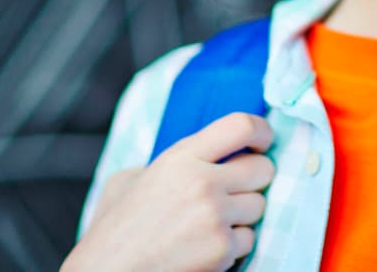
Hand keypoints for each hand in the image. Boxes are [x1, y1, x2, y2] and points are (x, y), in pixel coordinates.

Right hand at [62, 113, 275, 271]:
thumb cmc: (114, 230)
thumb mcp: (132, 178)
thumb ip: (173, 161)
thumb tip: (209, 154)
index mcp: (180, 157)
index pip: (241, 125)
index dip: (262, 131)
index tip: (263, 141)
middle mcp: (202, 183)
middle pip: (263, 168)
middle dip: (254, 180)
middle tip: (235, 189)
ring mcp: (214, 218)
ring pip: (259, 206)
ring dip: (242, 216)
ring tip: (210, 223)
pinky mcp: (221, 250)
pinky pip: (249, 240)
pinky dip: (233, 246)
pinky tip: (205, 247)